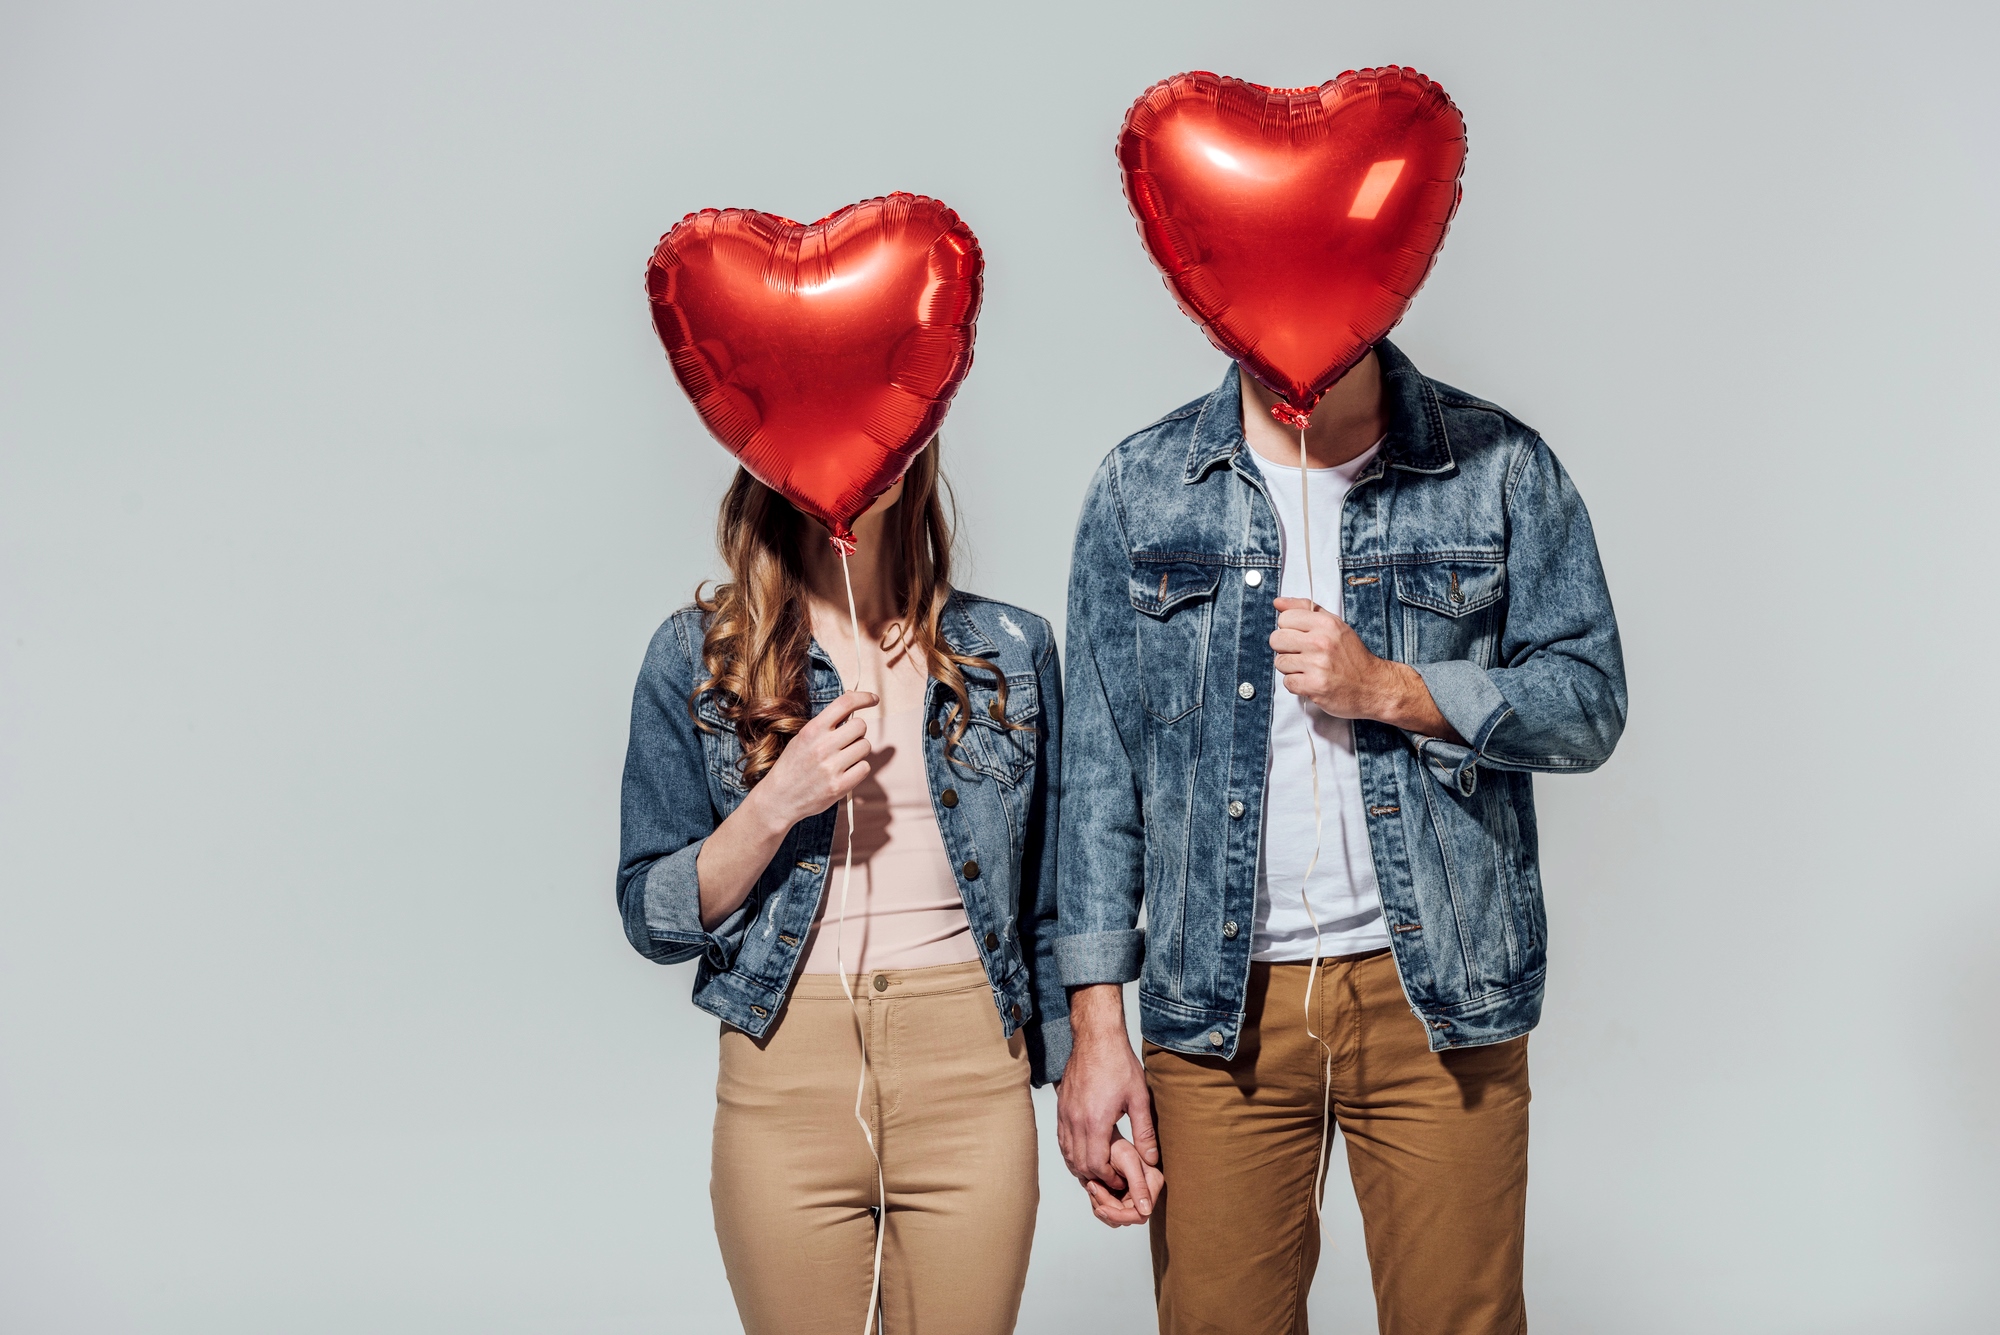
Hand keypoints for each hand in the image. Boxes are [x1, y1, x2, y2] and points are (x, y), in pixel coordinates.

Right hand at [746, 690, 877, 829]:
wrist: (779, 798)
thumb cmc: (793, 765)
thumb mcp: (803, 738)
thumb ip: (826, 723)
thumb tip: (852, 702)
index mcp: (812, 730)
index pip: (844, 703)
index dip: (863, 698)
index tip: (873, 699)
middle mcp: (822, 746)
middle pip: (860, 726)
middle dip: (857, 732)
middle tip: (847, 741)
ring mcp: (831, 767)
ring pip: (865, 746)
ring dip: (858, 751)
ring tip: (843, 758)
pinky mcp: (839, 786)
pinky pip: (865, 767)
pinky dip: (859, 768)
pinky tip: (845, 772)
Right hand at [1056, 984, 1160, 1225]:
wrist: (1096, 1038)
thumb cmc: (1118, 1064)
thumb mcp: (1139, 1098)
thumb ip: (1144, 1132)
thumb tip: (1151, 1159)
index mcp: (1096, 1122)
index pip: (1096, 1165)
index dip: (1108, 1178)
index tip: (1121, 1179)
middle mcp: (1075, 1121)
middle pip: (1079, 1164)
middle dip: (1095, 1177)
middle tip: (1111, 1180)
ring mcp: (1065, 1114)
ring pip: (1067, 1153)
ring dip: (1081, 1166)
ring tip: (1099, 1171)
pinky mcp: (1061, 1108)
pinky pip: (1061, 1139)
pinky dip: (1071, 1152)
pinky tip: (1083, 1153)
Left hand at [1082, 1135, 1165, 1227]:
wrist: (1103, 1138)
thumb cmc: (1116, 1144)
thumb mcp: (1128, 1161)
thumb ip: (1139, 1185)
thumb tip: (1147, 1211)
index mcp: (1152, 1184)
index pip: (1140, 1214)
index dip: (1119, 1215)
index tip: (1100, 1208)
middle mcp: (1144, 1192)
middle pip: (1125, 1217)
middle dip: (1106, 1205)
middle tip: (1092, 1185)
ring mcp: (1132, 1195)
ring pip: (1114, 1217)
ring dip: (1099, 1203)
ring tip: (1092, 1182)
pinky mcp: (1120, 1196)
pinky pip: (1108, 1210)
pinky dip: (1097, 1201)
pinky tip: (1093, 1184)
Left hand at [1269, 598, 1461, 739]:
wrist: (1374, 686)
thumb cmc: (1353, 657)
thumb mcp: (1335, 625)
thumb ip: (1306, 610)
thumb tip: (1278, 602)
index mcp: (1326, 624)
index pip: (1284, 618)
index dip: (1289, 629)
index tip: (1300, 636)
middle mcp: (1321, 642)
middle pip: (1276, 639)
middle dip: (1286, 648)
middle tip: (1302, 654)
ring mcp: (1317, 665)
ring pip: (1280, 662)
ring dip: (1291, 668)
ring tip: (1309, 668)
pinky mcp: (1315, 686)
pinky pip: (1287, 682)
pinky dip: (1297, 684)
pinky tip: (1311, 681)